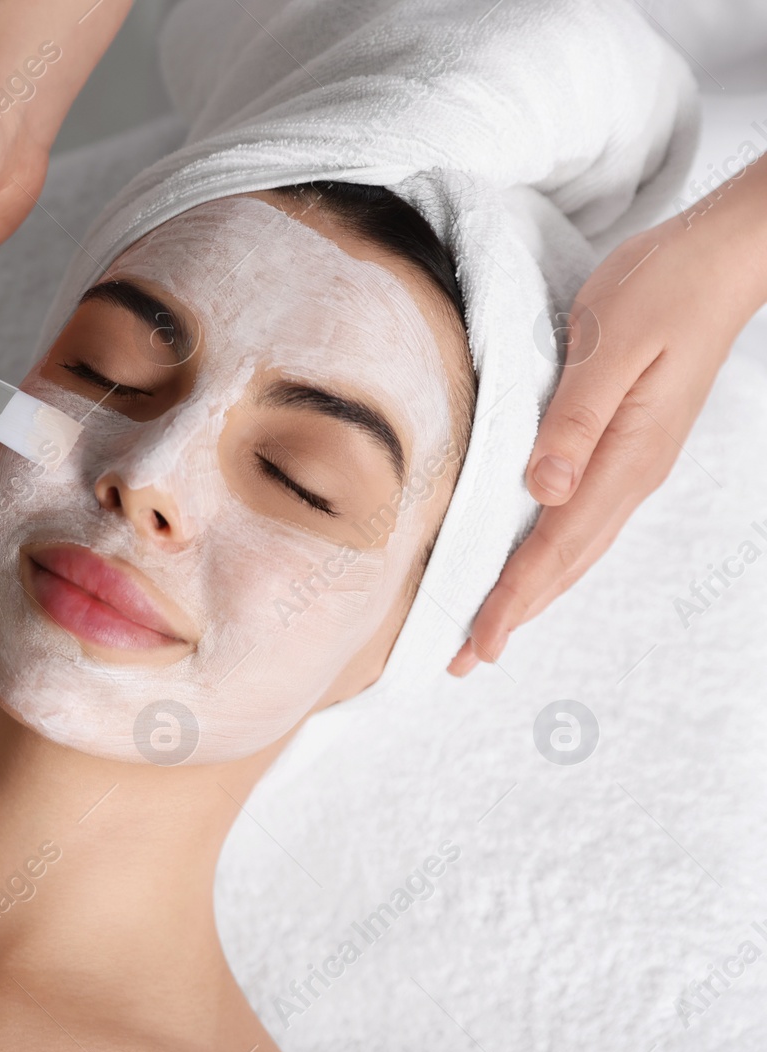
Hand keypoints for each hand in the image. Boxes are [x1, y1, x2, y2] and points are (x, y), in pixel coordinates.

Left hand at [450, 164, 766, 674]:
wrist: (720, 258)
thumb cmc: (663, 287)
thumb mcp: (609, 343)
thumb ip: (574, 418)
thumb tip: (543, 490)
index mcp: (625, 457)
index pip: (555, 547)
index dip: (512, 599)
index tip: (476, 644)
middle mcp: (630, 472)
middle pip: (564, 563)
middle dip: (514, 612)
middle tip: (465, 659)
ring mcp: (632, 462)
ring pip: (574, 547)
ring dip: (532, 591)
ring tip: (492, 628)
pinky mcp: (626, 444)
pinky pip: (581, 518)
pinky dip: (550, 553)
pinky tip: (532, 563)